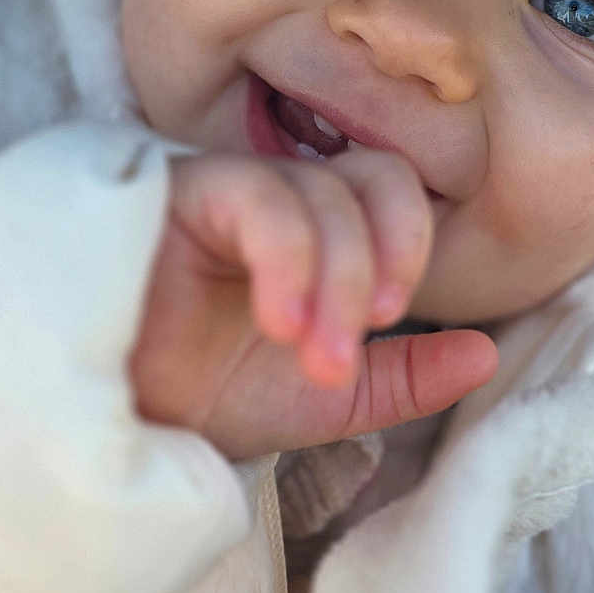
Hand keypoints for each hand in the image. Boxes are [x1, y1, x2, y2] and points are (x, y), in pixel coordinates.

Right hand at [128, 147, 497, 458]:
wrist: (107, 416)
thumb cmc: (200, 399)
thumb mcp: (321, 401)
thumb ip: (402, 379)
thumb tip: (487, 356)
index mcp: (319, 232)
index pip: (392, 188)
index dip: (411, 243)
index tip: (394, 320)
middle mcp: (278, 198)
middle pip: (373, 176)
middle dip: (384, 261)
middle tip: (354, 343)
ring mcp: (228, 189)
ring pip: (320, 192)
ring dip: (336, 280)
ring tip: (311, 359)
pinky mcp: (179, 190)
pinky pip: (259, 195)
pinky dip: (289, 259)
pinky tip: (278, 321)